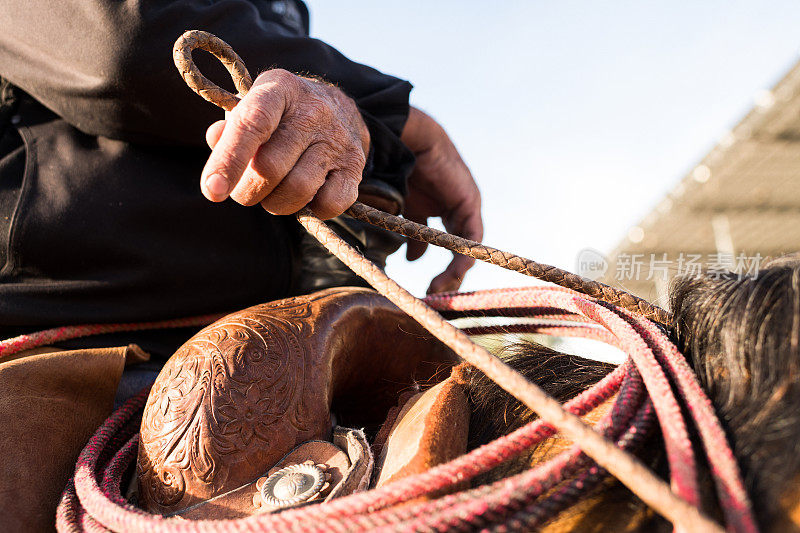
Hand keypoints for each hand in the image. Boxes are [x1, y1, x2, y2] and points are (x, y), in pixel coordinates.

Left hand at [202, 69, 369, 219]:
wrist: (340, 109)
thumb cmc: (284, 114)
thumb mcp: (255, 106)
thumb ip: (231, 127)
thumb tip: (216, 140)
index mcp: (279, 89)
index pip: (252, 125)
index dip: (228, 160)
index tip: (212, 191)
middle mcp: (312, 111)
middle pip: (270, 167)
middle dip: (248, 191)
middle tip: (246, 191)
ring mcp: (337, 139)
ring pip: (298, 189)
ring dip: (276, 203)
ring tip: (274, 194)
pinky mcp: (355, 166)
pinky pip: (331, 203)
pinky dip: (313, 208)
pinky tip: (307, 195)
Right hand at [401, 107, 482, 293]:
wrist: (405, 141)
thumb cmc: (395, 168)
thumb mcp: (401, 209)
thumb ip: (407, 233)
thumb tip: (412, 259)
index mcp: (433, 209)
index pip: (440, 243)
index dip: (432, 264)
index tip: (424, 288)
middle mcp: (451, 209)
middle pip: (456, 249)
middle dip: (446, 274)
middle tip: (433, 293)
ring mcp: (462, 206)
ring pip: (465, 247)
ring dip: (454, 271)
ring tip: (439, 287)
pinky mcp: (469, 202)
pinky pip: (471, 235)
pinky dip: (464, 255)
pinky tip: (453, 271)